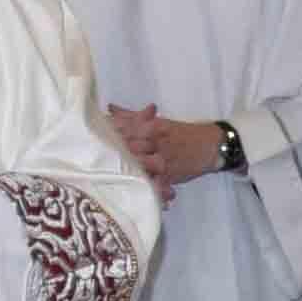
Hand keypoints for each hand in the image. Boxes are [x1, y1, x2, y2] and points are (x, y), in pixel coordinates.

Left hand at [101, 104, 220, 191]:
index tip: (89, 137)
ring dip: (126, 170)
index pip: (124, 128)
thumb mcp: (159, 122)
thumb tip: (110, 108)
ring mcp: (163, 158)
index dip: (107, 133)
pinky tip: (136, 193)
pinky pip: (157, 183)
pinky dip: (148, 188)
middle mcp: (156, 141)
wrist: (212, 144)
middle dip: (112, 153)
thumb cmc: (182, 133)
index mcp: (151, 126)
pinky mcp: (171, 174)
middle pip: (128, 146)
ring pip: (140, 164)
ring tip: (109, 177)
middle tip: (92, 160)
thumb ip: (132, 116)